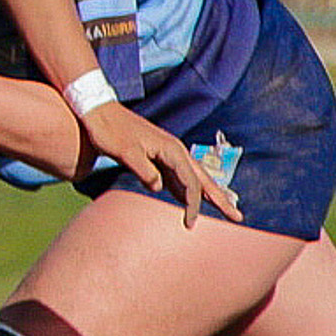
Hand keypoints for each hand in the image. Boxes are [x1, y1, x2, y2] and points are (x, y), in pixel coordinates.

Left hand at [76, 100, 242, 226]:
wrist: (98, 112)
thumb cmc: (110, 130)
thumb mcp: (125, 151)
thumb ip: (143, 169)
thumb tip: (158, 186)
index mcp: (171, 149)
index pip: (191, 183)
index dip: (193, 205)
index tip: (190, 224)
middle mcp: (175, 150)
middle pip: (203, 178)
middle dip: (220, 198)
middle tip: (238, 216)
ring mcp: (168, 153)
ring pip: (195, 178)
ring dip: (209, 195)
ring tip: (226, 208)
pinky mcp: (159, 157)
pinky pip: (180, 177)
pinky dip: (189, 190)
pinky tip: (190, 202)